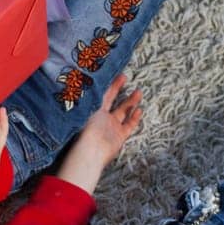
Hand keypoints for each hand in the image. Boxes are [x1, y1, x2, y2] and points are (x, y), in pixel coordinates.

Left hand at [54, 74, 143, 195]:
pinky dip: (135, 117)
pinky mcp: (119, 136)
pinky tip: (139, 110)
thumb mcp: (85, 108)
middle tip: (125, 77)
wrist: (90, 151)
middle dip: (118, 88)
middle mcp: (102, 118)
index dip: (107, 83)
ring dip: (131, 101)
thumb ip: (89, 94)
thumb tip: (85, 78)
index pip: (101, 94)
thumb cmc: (84, 130)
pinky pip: (129, 125)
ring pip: (123, 111)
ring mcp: (111, 127)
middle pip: (112, 100)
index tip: (112, 73)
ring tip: (138, 92)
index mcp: (92, 111)